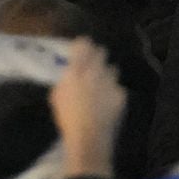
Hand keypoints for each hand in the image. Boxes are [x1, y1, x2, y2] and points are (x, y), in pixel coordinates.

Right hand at [50, 38, 125, 178]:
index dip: (83, 44)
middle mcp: (95, 70)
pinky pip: (118, 87)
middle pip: (102, 52)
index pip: (84, 44)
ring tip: (101, 86)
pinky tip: (108, 103)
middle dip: (97, 56)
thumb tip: (69, 76)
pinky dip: (114, 92)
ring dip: (107, 74)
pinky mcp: (121, 94)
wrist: (89, 135)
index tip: (81, 48)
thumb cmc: (67, 116)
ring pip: (112, 69)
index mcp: (77, 69)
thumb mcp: (57, 96)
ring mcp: (111, 81)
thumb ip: (65, 81)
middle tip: (92, 66)